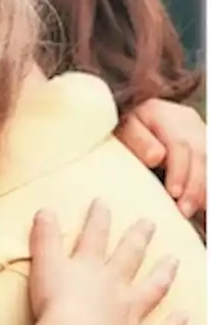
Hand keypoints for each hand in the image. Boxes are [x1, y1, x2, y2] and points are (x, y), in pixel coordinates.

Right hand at [28, 199, 184, 324]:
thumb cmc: (55, 304)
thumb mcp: (43, 264)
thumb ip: (45, 238)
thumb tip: (45, 210)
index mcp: (90, 266)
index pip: (95, 236)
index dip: (98, 218)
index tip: (103, 203)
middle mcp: (114, 285)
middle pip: (129, 256)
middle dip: (138, 238)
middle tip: (149, 223)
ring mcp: (129, 312)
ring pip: (152, 289)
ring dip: (163, 274)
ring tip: (173, 260)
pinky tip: (183, 318)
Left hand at [116, 99, 205, 218]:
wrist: (129, 118)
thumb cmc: (122, 127)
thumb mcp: (122, 130)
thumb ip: (138, 140)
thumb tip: (156, 157)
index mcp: (164, 115)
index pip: (179, 144)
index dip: (180, 170)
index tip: (174, 192)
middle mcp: (187, 121)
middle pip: (200, 154)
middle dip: (195, 185)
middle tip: (184, 210)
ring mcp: (198, 131)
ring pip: (209, 160)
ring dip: (204, 188)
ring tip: (195, 209)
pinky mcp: (202, 143)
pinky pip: (208, 164)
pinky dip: (205, 185)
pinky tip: (201, 202)